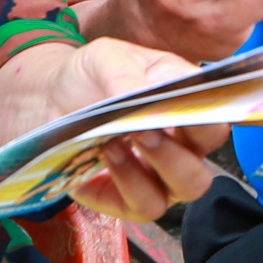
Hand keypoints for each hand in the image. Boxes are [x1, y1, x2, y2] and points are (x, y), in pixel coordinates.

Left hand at [0, 38, 230, 223]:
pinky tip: (104, 156)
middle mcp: (180, 151)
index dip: (208, 121)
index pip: (216, 125)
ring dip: (151, 170)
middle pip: (201, 173)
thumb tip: (137, 94)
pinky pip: (141, 206)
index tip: (180, 110)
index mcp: (187, 111)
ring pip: (177, 194)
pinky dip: (126, 182)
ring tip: (117, 142)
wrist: (46, 99)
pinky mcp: (124, 200)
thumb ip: (125, 73)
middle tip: (146, 130)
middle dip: (177, 155)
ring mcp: (156, 180)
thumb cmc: (90, 75)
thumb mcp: (106, 57)